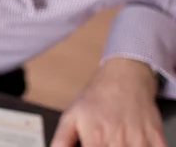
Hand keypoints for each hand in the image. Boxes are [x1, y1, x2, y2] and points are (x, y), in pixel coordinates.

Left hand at [51, 58, 165, 146]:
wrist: (125, 77)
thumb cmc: (98, 97)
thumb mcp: (71, 116)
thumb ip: (61, 140)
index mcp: (95, 139)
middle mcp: (118, 141)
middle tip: (105, 142)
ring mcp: (139, 140)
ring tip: (117, 141)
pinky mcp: (156, 137)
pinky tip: (134, 142)